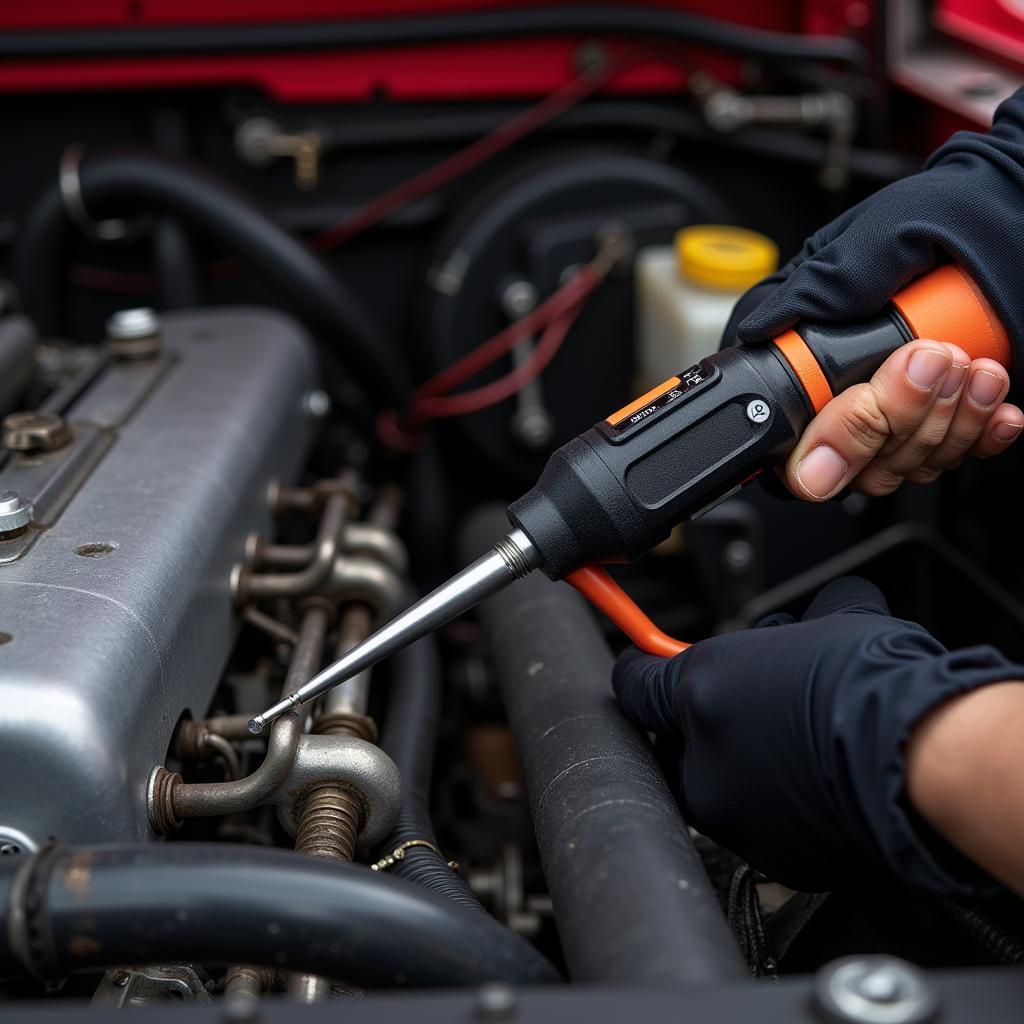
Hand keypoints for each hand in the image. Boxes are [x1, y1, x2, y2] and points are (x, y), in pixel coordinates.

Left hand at [612, 577, 1023, 894]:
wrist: (923, 762)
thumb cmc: (876, 688)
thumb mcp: (832, 621)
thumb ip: (800, 626)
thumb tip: (811, 621)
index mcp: (703, 692)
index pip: (637, 684)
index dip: (641, 667)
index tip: (642, 662)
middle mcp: (706, 760)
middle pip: (676, 743)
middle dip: (702, 722)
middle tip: (745, 701)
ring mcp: (736, 816)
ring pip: (718, 788)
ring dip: (744, 764)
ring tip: (796, 740)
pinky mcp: (775, 858)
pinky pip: (764, 824)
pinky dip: (782, 805)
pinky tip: (819, 780)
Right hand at [727, 87, 1023, 497]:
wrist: (1022, 208)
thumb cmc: (954, 212)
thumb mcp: (875, 240)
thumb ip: (816, 288)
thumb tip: (758, 330)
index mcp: (808, 349)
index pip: (790, 437)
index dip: (828, 432)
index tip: (867, 393)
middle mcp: (845, 388)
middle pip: (853, 461)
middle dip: (903, 417)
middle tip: (935, 358)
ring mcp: (896, 407)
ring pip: (904, 465)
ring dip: (949, 420)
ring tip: (972, 365)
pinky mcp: (943, 417)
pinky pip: (954, 457)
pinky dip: (978, 433)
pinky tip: (989, 396)